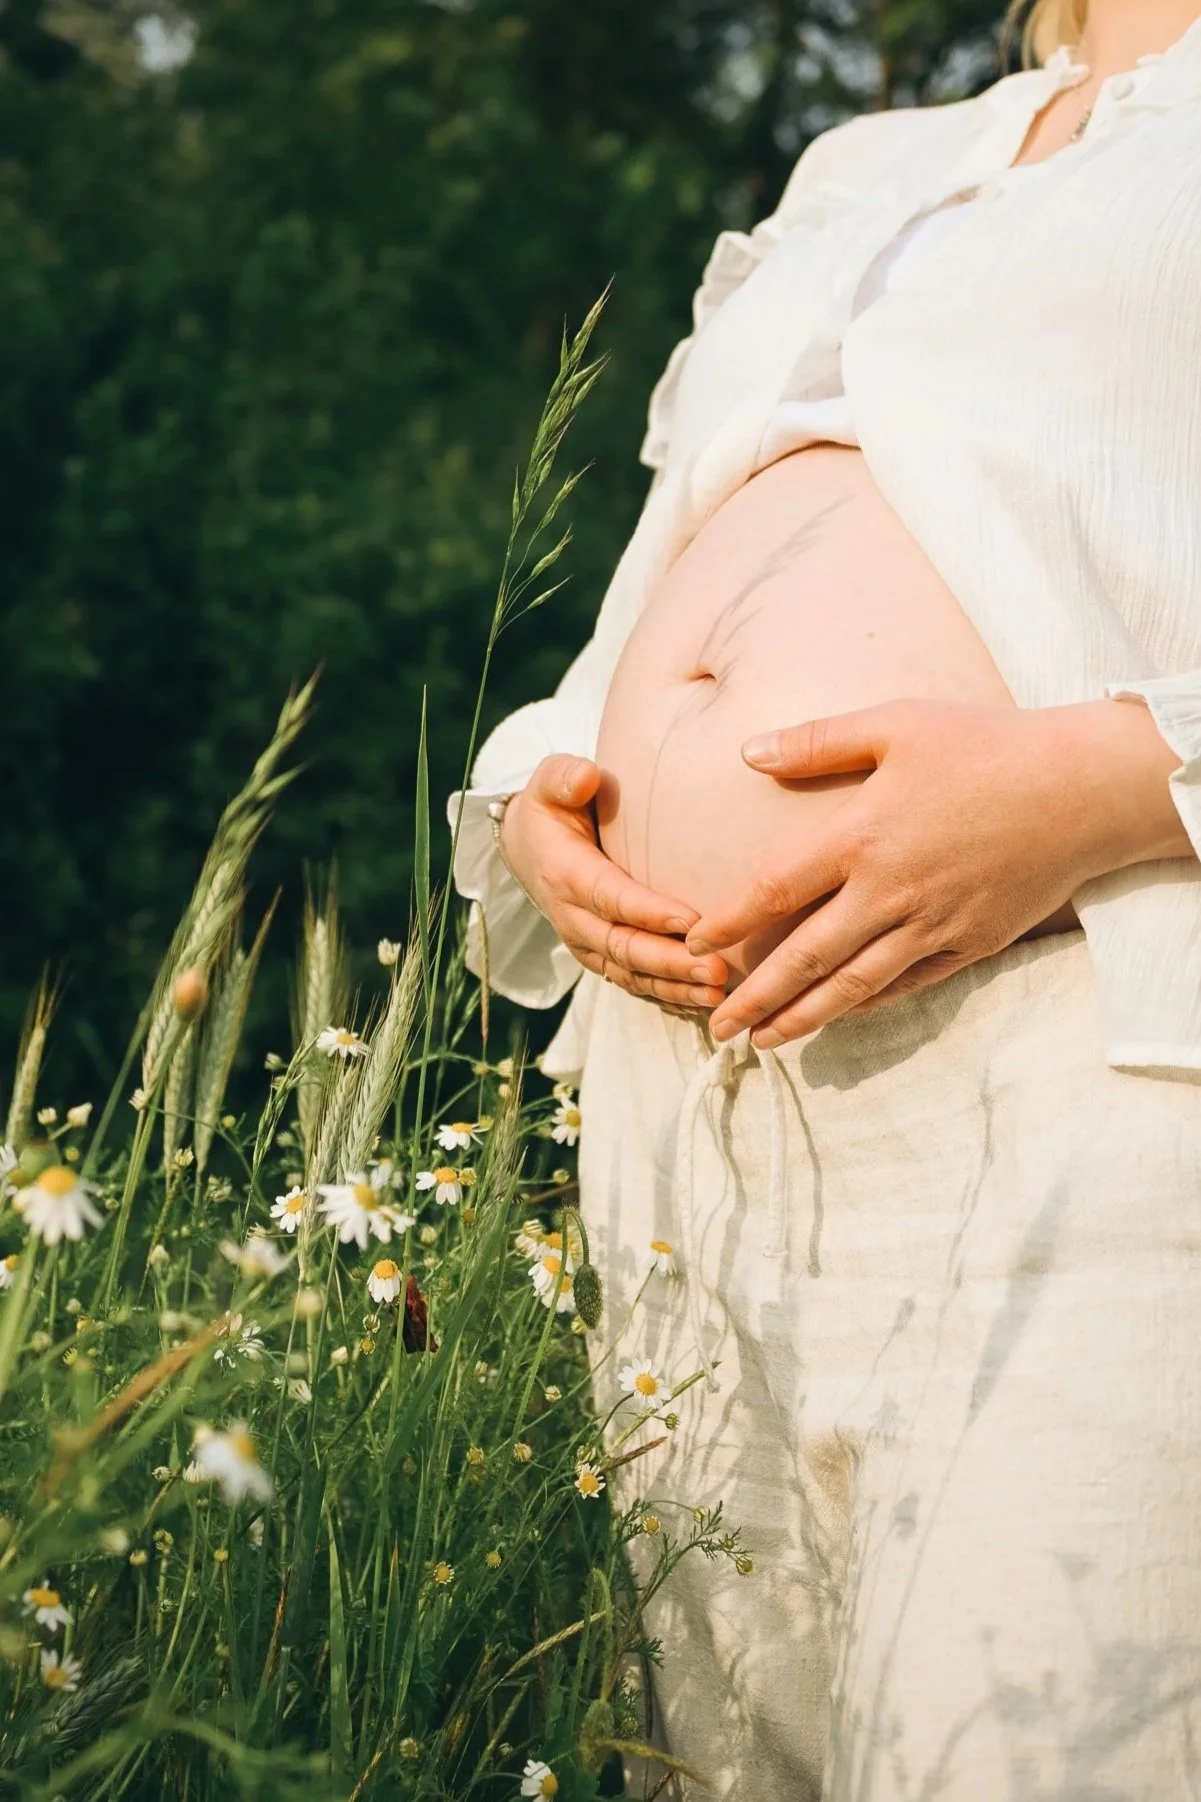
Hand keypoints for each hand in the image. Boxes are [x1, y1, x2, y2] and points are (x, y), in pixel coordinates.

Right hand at [501, 754, 727, 1009]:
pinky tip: (704, 1002)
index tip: (692, 921)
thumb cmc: (552, 808)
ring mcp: (586, 943)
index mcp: (566, 874)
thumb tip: (586, 778)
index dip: (649, 913)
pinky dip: (667, 996)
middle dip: (671, 962)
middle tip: (718, 968)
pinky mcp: (600, 958)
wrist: (527, 846)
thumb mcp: (549, 782)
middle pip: (624, 947)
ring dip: (674, 987)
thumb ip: (564, 777)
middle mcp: (573, 917)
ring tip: (719, 993)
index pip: (611, 898)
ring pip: (630, 973)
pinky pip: (633, 983)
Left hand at [686, 697, 1186, 1049]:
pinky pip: (907, 985)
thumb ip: (816, 742)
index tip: (693, 945)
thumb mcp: (895, 724)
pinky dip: (866, 1005)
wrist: (1083, 788)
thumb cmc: (986, 744)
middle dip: (754, 997)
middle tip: (713, 1027)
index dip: (729, 922)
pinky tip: (839, 1017)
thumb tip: (746, 753)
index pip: (774, 890)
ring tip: (764, 1043)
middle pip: (804, 958)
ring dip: (802, 1018)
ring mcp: (931, 924)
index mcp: (861, 836)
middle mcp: (889, 891)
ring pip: (853, 985)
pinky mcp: (970, 942)